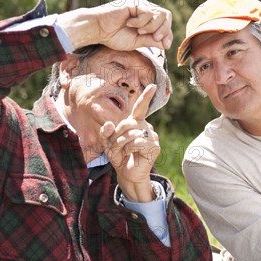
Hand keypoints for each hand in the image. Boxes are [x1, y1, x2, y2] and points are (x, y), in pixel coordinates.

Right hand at [57, 0, 172, 50]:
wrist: (98, 30)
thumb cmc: (113, 36)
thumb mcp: (136, 42)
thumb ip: (150, 41)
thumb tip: (165, 44)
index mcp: (147, 18)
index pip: (165, 22)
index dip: (169, 34)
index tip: (166, 45)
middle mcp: (145, 9)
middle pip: (166, 16)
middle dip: (164, 29)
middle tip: (154, 38)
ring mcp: (140, 5)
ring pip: (160, 14)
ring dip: (152, 26)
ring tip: (139, 32)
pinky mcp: (134, 3)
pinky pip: (148, 13)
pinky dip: (141, 22)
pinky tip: (130, 24)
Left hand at [99, 84, 160, 201]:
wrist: (127, 174)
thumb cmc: (119, 156)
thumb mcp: (107, 143)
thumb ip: (105, 132)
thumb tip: (109, 124)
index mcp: (136, 123)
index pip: (141, 107)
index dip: (146, 97)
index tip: (153, 85)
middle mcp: (146, 127)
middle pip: (127, 123)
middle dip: (116, 136)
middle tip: (114, 147)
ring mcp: (152, 137)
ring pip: (131, 133)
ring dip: (120, 144)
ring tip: (121, 152)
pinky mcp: (154, 147)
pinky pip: (137, 142)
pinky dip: (128, 149)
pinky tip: (130, 155)